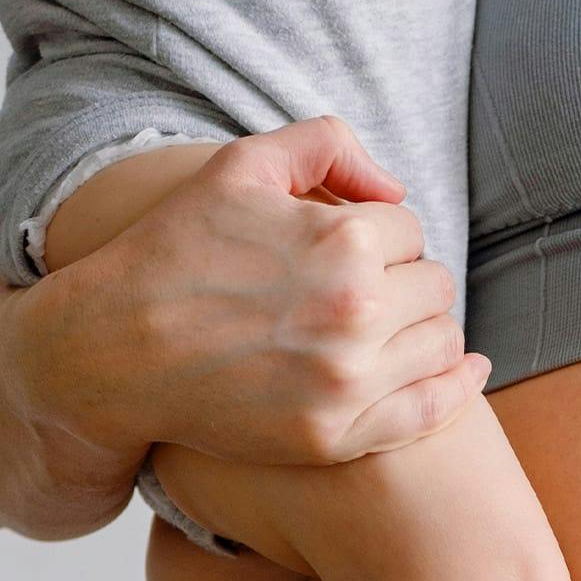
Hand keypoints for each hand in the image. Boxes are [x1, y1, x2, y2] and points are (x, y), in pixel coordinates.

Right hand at [23, 114, 486, 466]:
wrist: (113, 352)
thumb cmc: (175, 253)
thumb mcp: (240, 166)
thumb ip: (327, 146)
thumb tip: (394, 186)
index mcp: (341, 242)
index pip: (408, 230)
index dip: (378, 235)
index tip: (343, 250)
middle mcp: (356, 313)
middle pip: (434, 286)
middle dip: (404, 280)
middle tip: (363, 290)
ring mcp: (349, 381)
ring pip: (443, 342)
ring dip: (425, 328)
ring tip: (388, 326)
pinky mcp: (338, 435)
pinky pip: (434, 408)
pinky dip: (459, 385)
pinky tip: (467, 369)